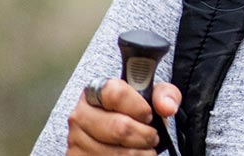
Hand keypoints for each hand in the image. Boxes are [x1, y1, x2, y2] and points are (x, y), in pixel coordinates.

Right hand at [65, 78, 180, 154]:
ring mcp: (75, 139)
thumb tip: (167, 106)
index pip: (116, 93)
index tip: (148, 116)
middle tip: (151, 137)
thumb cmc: (133, 116)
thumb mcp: (150, 100)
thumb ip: (164, 95)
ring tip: (143, 149)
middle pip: (120, 127)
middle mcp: (81, 115)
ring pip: (116, 152)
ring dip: (139, 153)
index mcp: (96, 93)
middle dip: (145, 135)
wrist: (116, 139)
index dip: (139, 107)